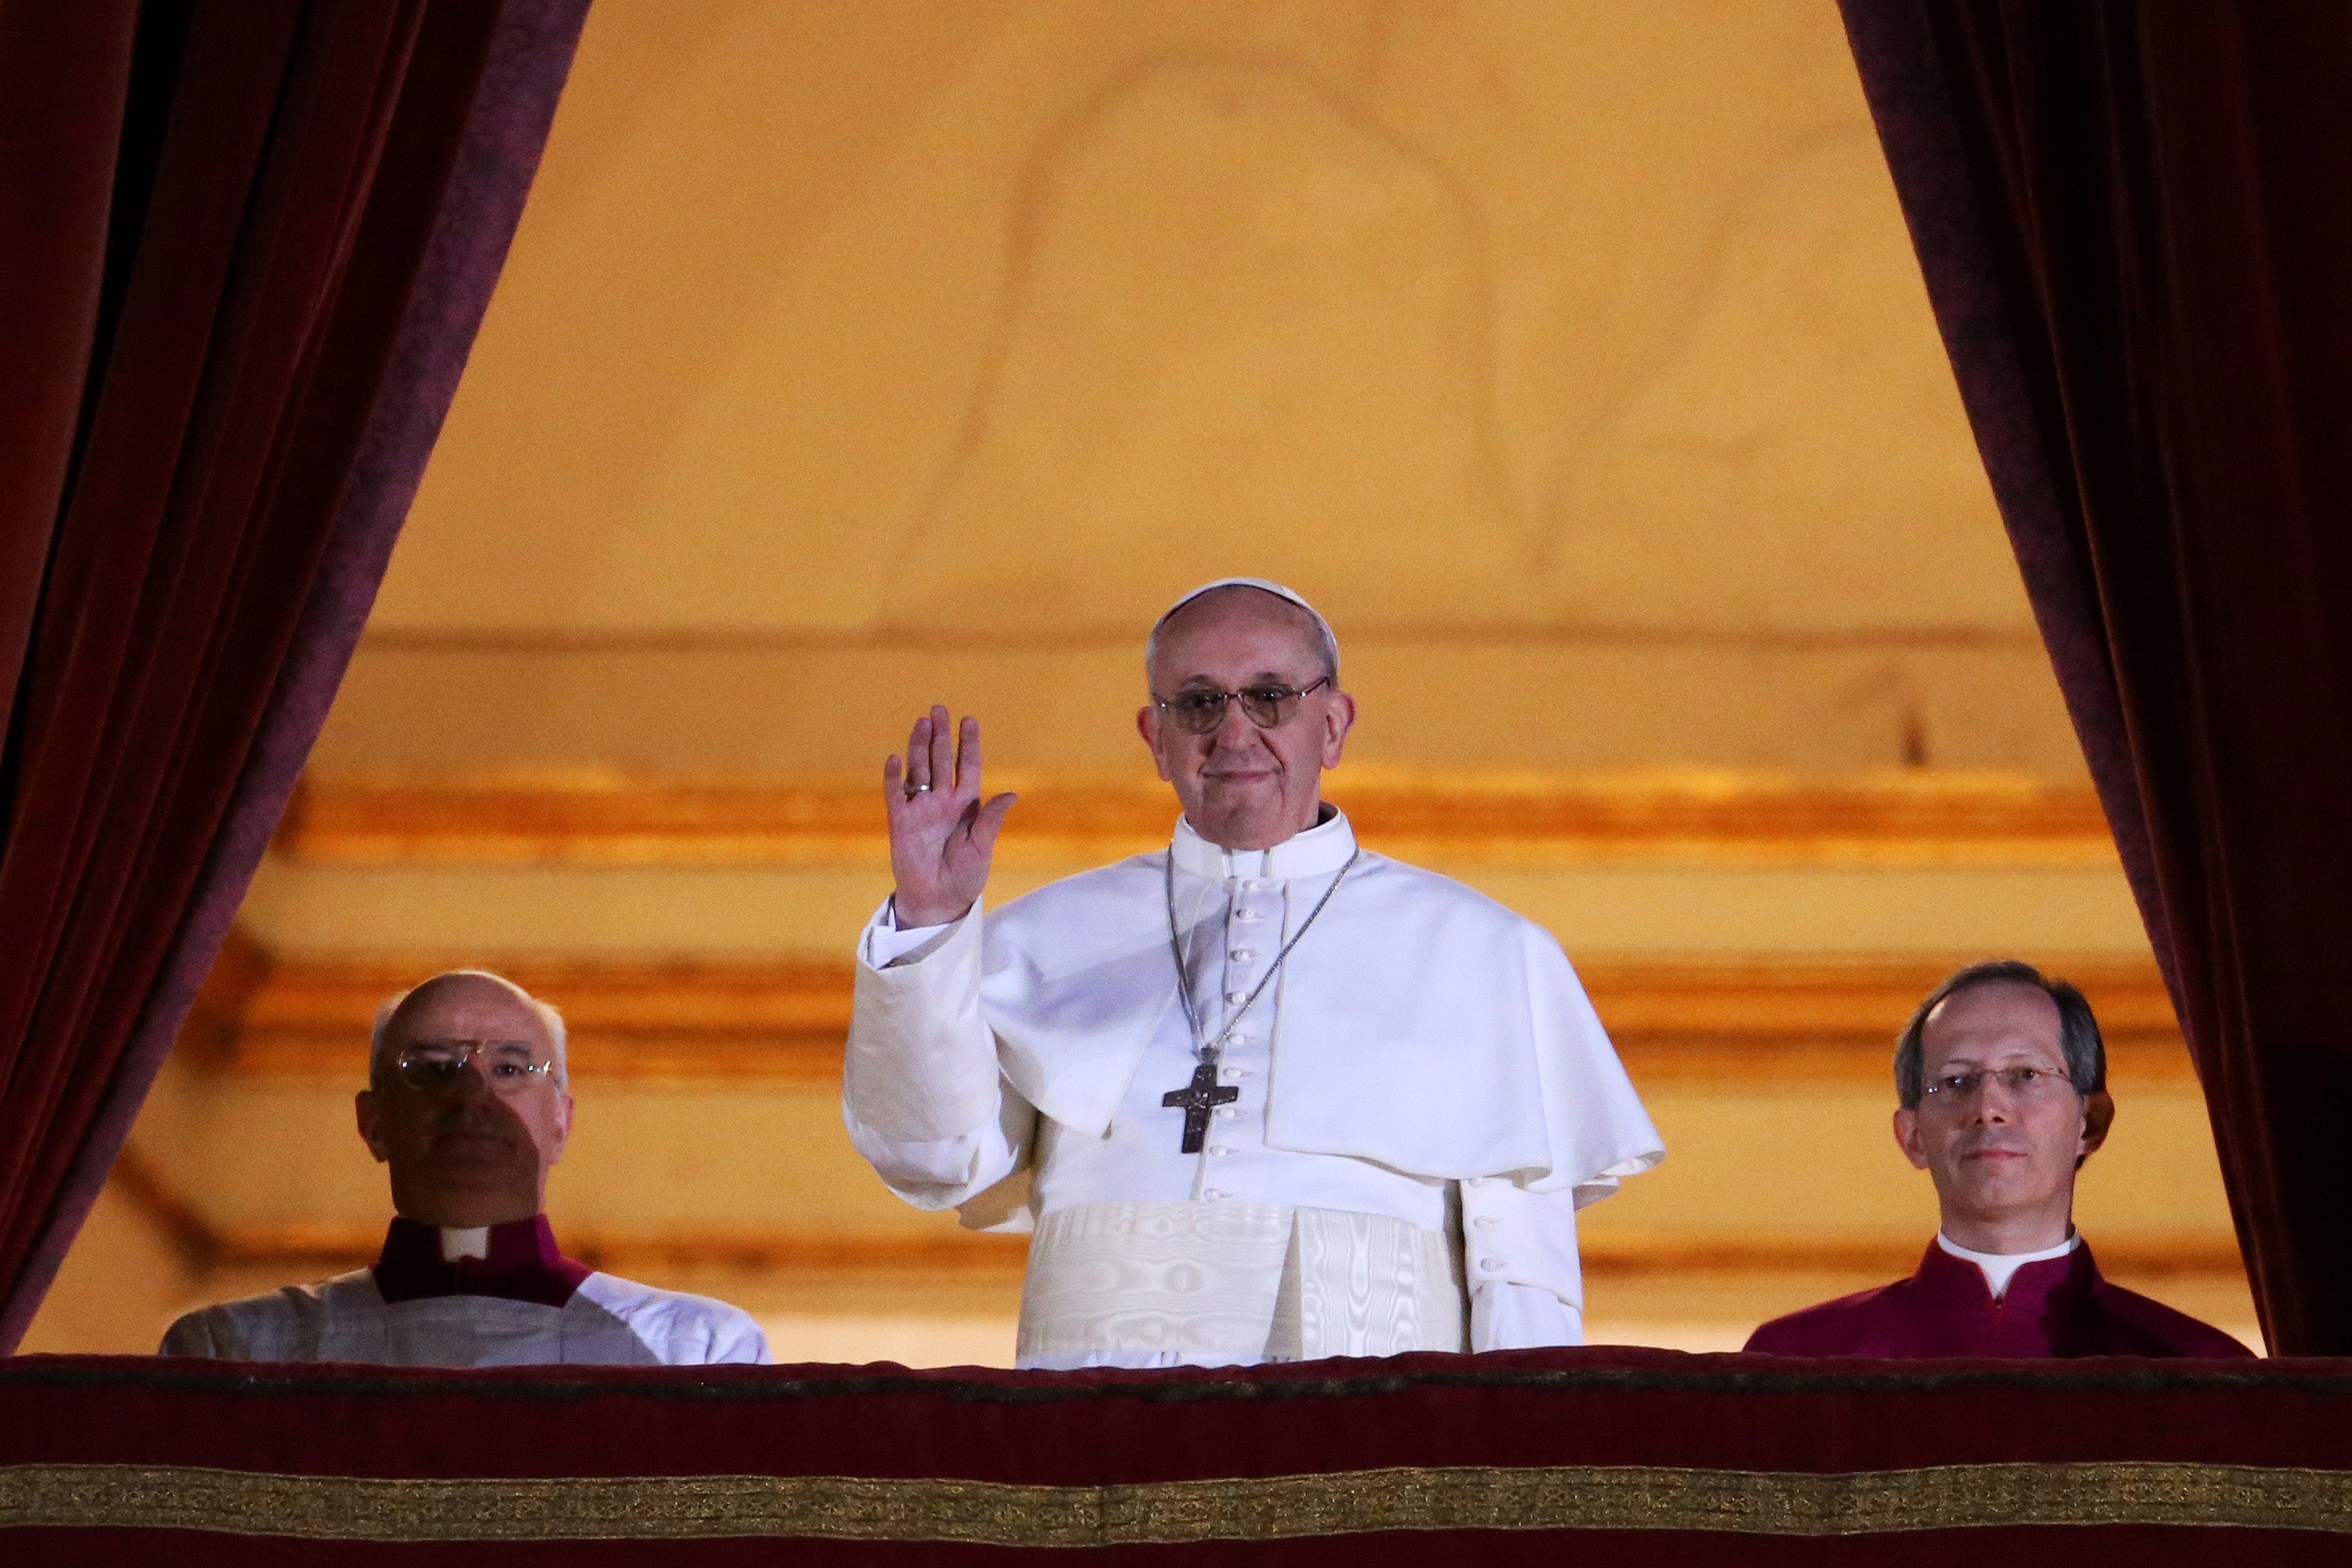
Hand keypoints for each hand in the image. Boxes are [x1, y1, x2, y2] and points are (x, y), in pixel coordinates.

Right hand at [884, 707, 1016, 928]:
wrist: (939, 900)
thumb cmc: (966, 875)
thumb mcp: (983, 847)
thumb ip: (992, 819)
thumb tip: (1012, 794)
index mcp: (967, 805)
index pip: (968, 767)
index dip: (968, 744)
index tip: (969, 720)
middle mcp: (943, 801)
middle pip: (941, 761)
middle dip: (941, 736)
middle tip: (939, 709)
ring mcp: (921, 809)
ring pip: (919, 770)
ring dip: (919, 747)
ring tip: (921, 723)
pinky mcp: (900, 822)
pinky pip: (896, 795)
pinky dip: (894, 777)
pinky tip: (895, 758)